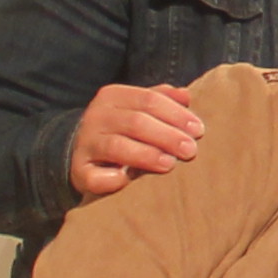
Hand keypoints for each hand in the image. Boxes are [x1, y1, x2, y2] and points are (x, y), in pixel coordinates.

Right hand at [69, 84, 202, 200]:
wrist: (80, 151)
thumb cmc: (121, 129)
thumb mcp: (138, 108)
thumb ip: (161, 100)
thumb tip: (186, 96)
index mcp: (113, 96)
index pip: (149, 100)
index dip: (176, 114)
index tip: (198, 130)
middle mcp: (96, 117)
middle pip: (136, 122)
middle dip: (167, 136)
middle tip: (190, 150)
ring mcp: (85, 144)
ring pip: (116, 147)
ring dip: (146, 155)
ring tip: (169, 164)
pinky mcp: (78, 171)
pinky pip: (94, 177)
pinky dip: (112, 179)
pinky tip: (128, 181)